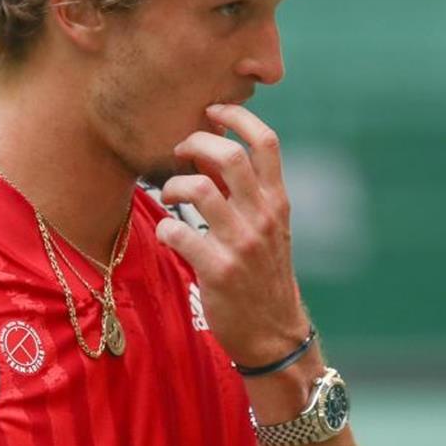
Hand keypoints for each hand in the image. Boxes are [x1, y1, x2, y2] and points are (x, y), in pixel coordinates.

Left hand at [156, 103, 310, 366]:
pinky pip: (180, 232)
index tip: (214, 111)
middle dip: (196, 143)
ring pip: (199, 189)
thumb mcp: (269, 229)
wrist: (274, 334)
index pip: (267, 142)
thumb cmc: (264, 275)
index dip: (238, 116)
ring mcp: (242, 244)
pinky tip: (171, 234)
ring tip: (170, 194)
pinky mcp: (219, 271)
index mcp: (278, 202)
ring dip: (174, 185)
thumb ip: (246, 192)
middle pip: (229, 156)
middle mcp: (263, 217)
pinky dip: (167, 228)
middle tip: (179, 150)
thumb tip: (211, 152)